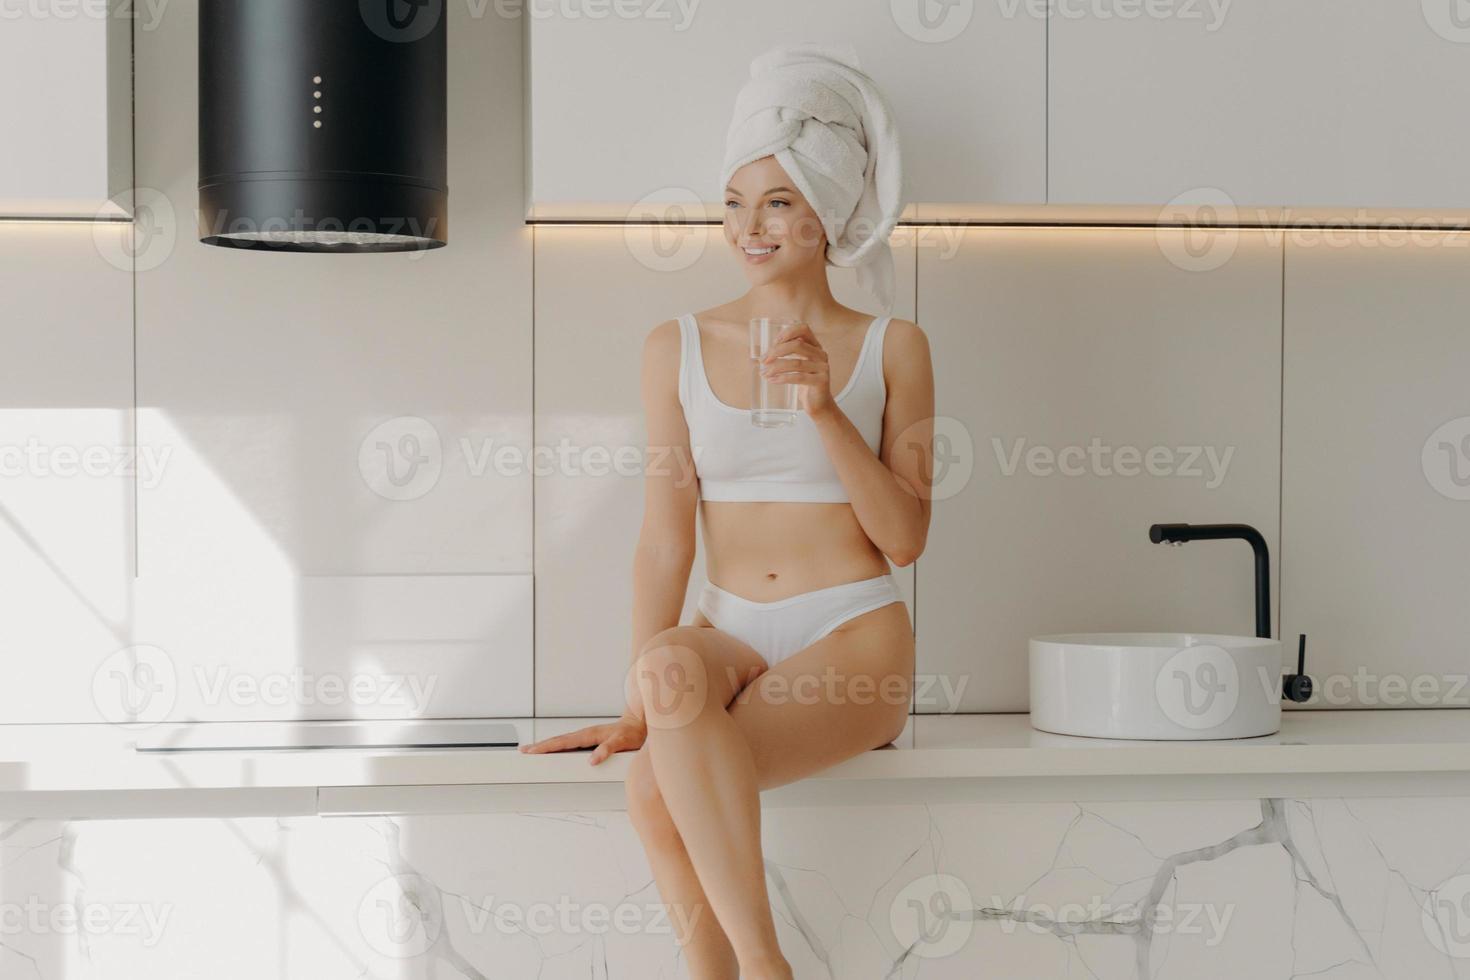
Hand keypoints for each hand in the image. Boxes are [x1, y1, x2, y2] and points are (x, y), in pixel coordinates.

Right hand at [518, 713, 647, 764]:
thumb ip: (607, 750)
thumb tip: (592, 760)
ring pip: (561, 742)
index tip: (532, 751)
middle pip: (557, 741)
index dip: (546, 747)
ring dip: (546, 746)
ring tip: (532, 751)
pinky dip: (558, 747)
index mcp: (588, 735)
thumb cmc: (631, 734)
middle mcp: (584, 734)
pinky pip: (569, 744)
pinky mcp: (589, 740)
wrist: (638, 724)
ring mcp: (586, 737)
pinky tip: (554, 751)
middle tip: (523, 751)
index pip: (562, 742)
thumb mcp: (621, 743)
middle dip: (539, 746)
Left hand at [761, 322, 835, 417]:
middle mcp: (821, 354)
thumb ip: (787, 355)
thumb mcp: (798, 365)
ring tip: (764, 373)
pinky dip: (782, 378)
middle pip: (797, 345)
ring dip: (776, 367)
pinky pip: (799, 377)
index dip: (788, 332)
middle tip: (763, 361)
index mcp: (815, 346)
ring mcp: (823, 368)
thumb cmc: (805, 382)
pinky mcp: (821, 382)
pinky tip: (772, 380)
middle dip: (776, 351)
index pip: (804, 328)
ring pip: (796, 363)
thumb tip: (763, 356)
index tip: (774, 342)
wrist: (818, 404)